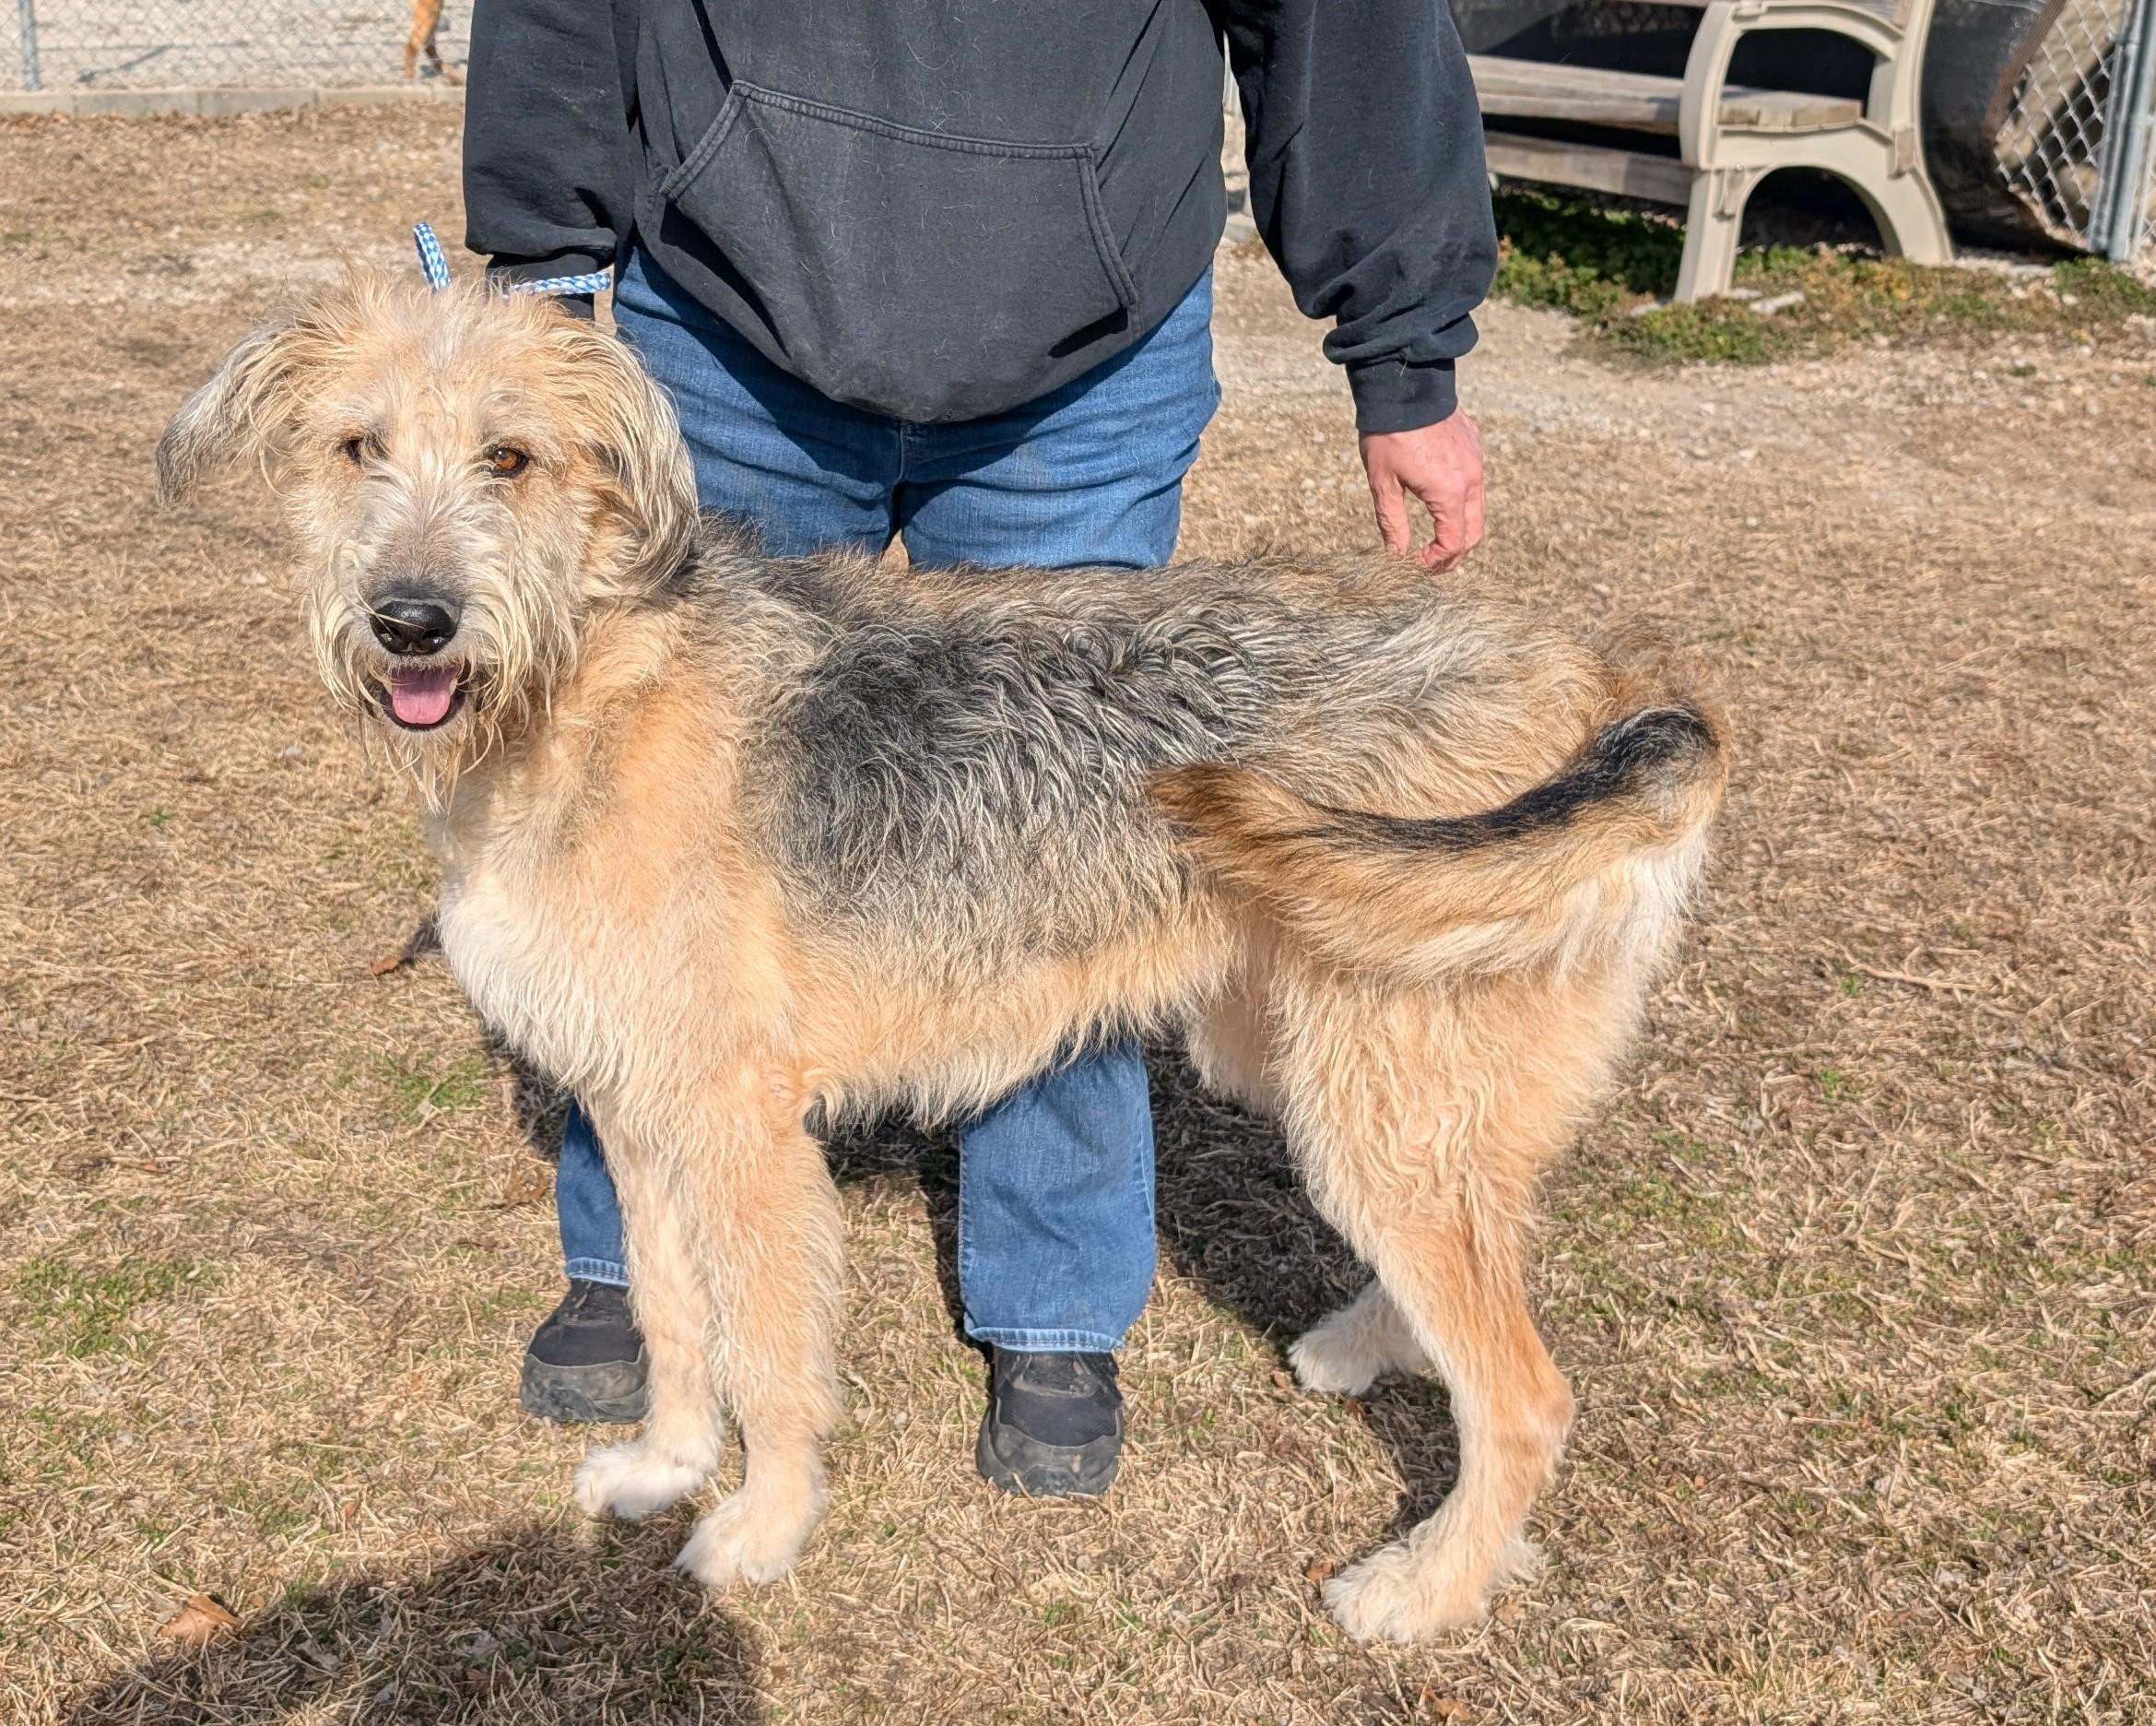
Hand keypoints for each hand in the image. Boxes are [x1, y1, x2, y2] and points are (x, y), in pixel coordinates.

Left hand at [1359, 412, 1486, 570]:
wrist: (1403, 386)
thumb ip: (1393, 524)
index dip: (1436, 562)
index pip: (1453, 544)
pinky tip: (1437, 501)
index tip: (1415, 565)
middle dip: (1453, 554)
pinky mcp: (1474, 447)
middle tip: (1428, 562)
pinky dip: (1461, 502)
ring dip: (1459, 529)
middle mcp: (1471, 479)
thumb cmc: (1387, 435)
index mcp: (1449, 492)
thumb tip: (1397, 557)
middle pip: (1474, 533)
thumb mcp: (1383, 484)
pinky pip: (1474, 483)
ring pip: (1477, 510)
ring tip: (1434, 538)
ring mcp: (1476, 461)